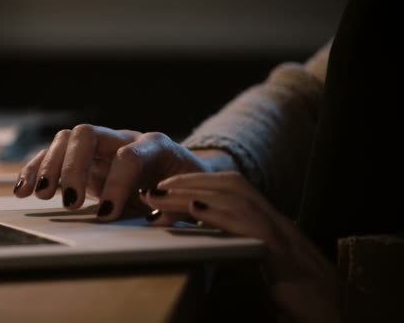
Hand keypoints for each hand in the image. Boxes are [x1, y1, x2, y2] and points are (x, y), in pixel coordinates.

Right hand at [13, 124, 221, 220]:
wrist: (177, 172)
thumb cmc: (182, 186)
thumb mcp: (188, 197)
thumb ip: (176, 208)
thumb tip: (157, 217)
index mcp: (154, 146)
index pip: (129, 156)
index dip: (116, 184)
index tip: (106, 214)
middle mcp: (122, 138)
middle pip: (87, 135)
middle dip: (72, 167)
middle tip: (68, 201)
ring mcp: (99, 146)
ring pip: (65, 140)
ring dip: (48, 166)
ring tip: (39, 195)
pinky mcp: (82, 159)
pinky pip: (53, 155)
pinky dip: (35, 170)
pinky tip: (23, 189)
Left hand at [141, 172, 339, 322]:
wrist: (337, 314)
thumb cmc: (299, 296)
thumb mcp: (264, 267)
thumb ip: (239, 247)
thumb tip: (201, 239)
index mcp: (270, 224)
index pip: (232, 190)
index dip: (199, 182)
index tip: (167, 186)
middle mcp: (277, 222)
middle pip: (231, 185)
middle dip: (191, 181)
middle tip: (155, 187)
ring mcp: (282, 236)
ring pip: (235, 199)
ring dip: (194, 193)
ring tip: (162, 195)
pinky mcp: (282, 255)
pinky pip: (248, 225)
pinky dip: (219, 213)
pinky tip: (195, 208)